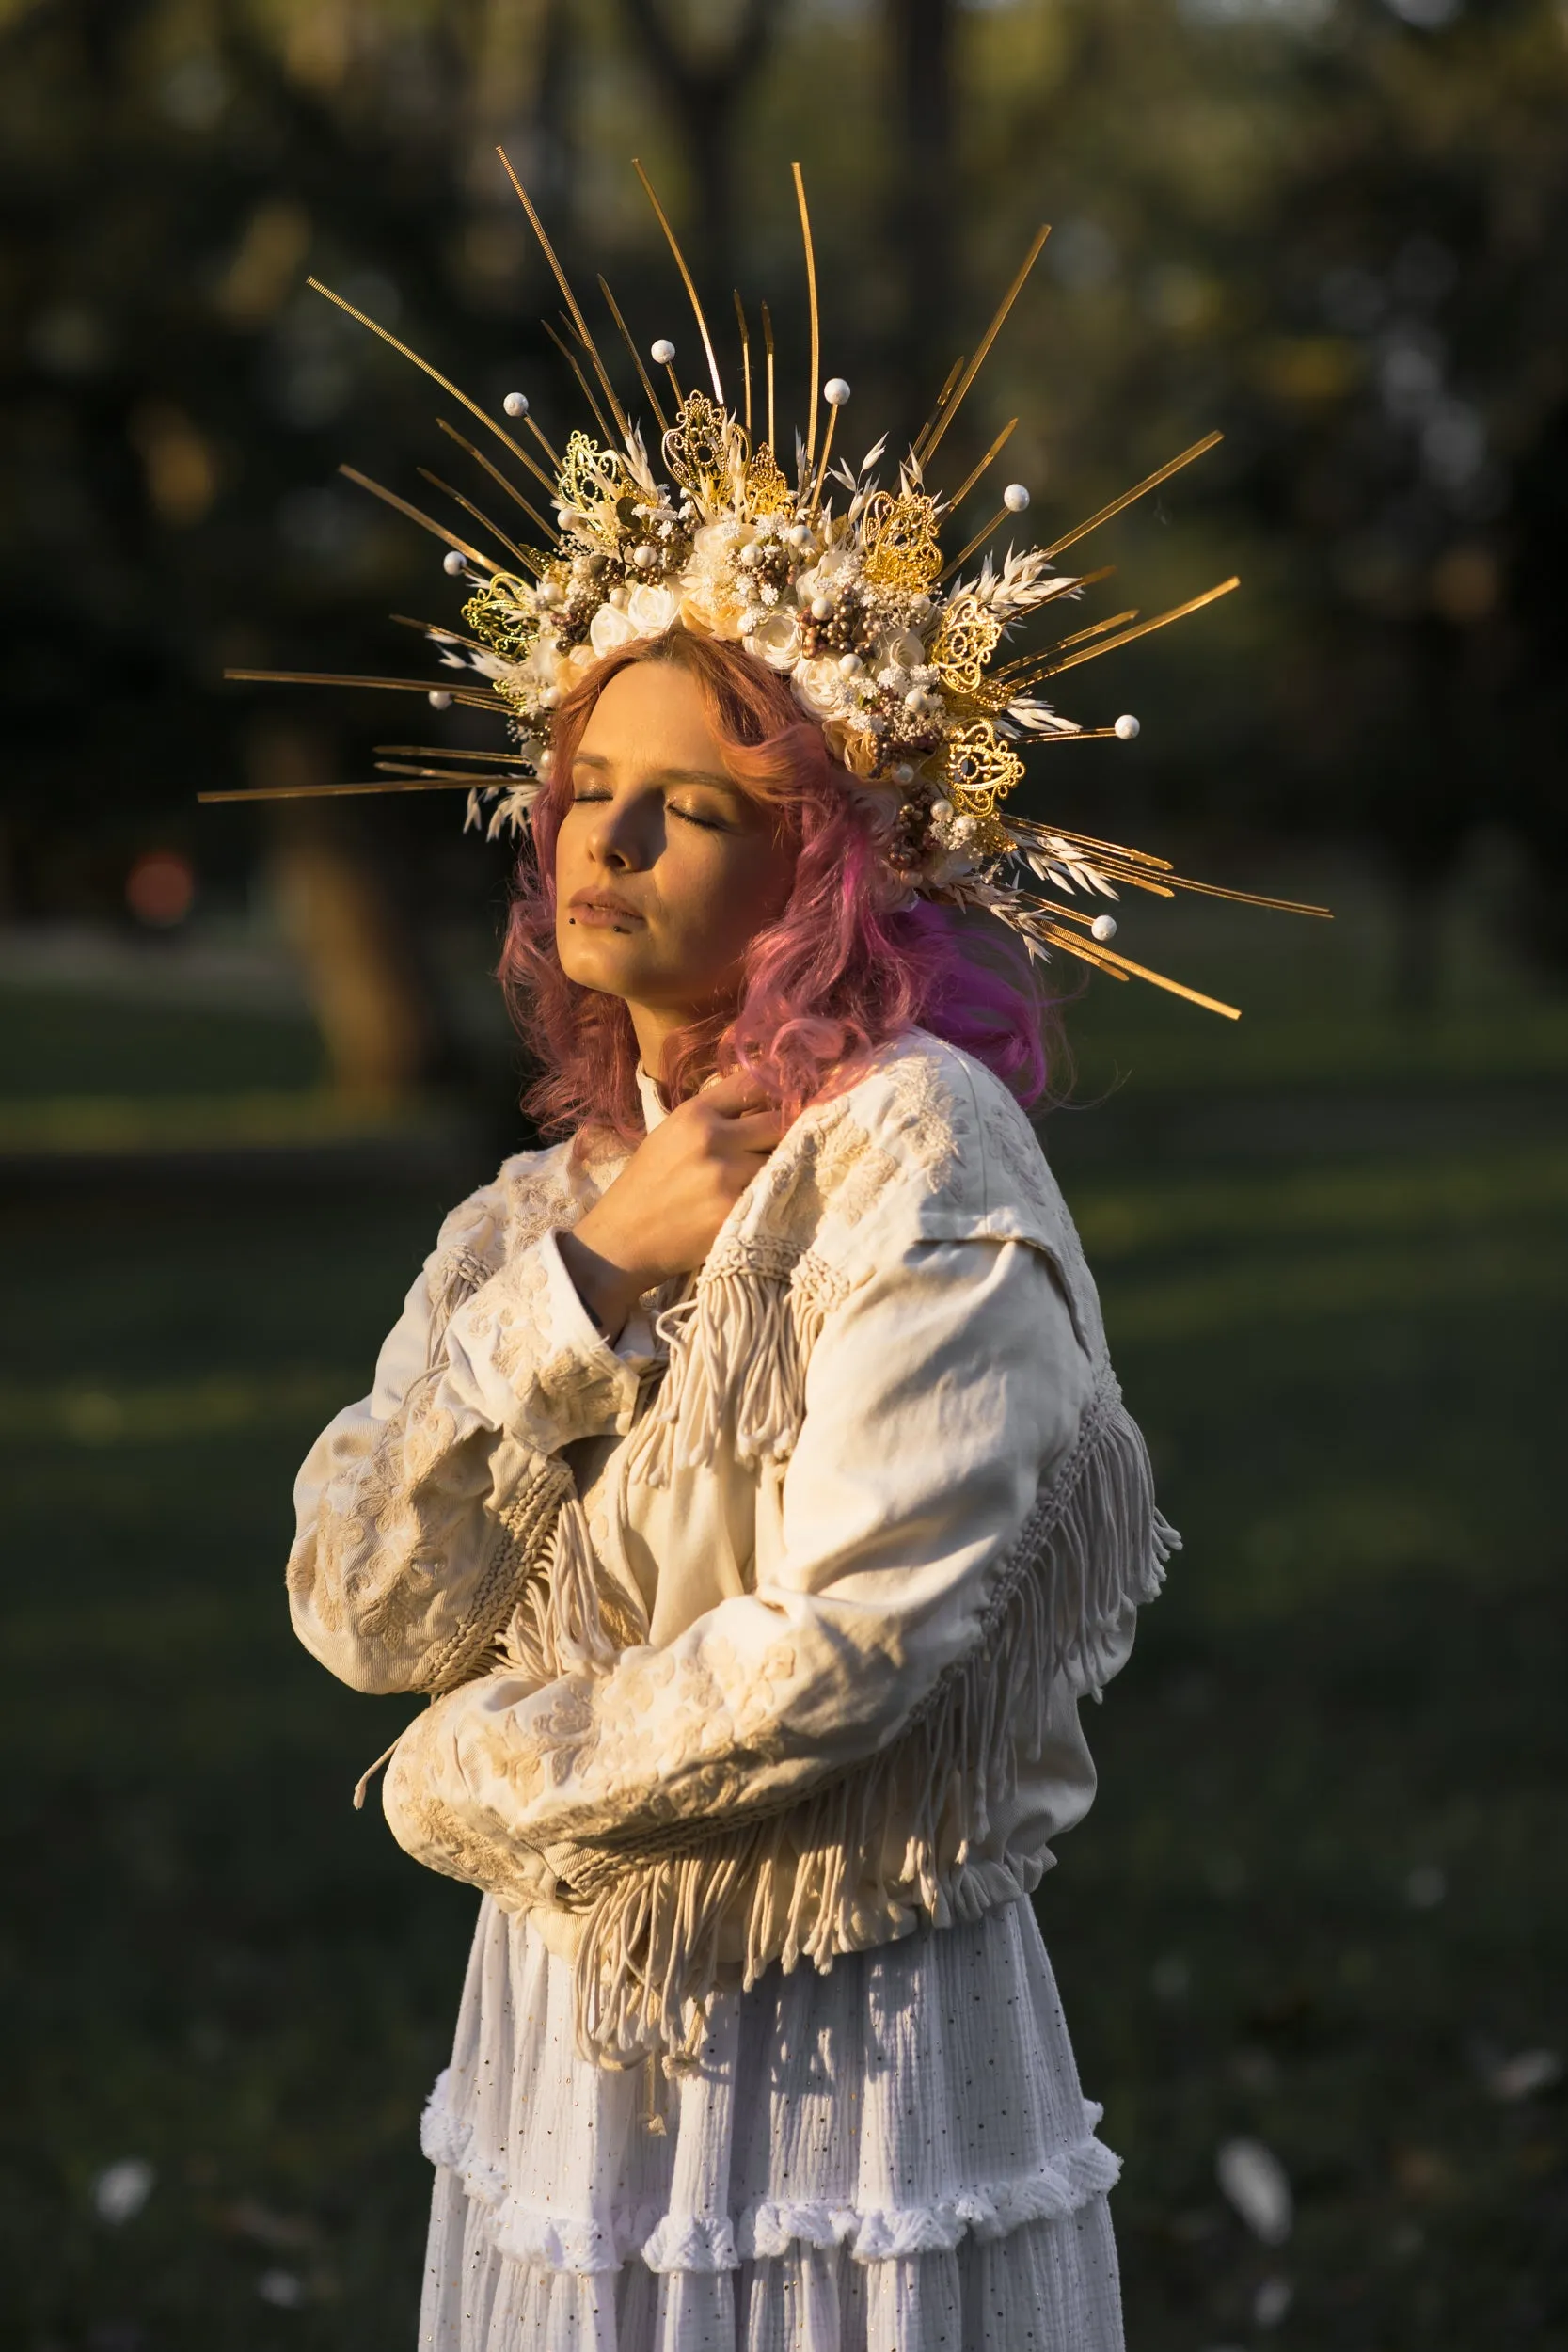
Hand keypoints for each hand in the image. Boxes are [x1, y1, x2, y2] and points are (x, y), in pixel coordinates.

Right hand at [558, 1074, 782, 1339]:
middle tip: (796, 1144)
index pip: (755, 1084)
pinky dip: (780, 1196)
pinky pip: (776, 1194)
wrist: (622, 1241)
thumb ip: (715, 1117)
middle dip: (790, 1133)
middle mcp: (712, 1139)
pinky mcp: (736, 1212)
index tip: (795, 1098)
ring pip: (784, 1160)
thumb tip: (767, 1102)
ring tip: (782, 1176)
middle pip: (780, 1122)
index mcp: (694, 1114)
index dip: (781, 1090)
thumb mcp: (672, 1135)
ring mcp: (726, 1177)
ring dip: (788, 1168)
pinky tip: (773, 1201)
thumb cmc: (647, 1186)